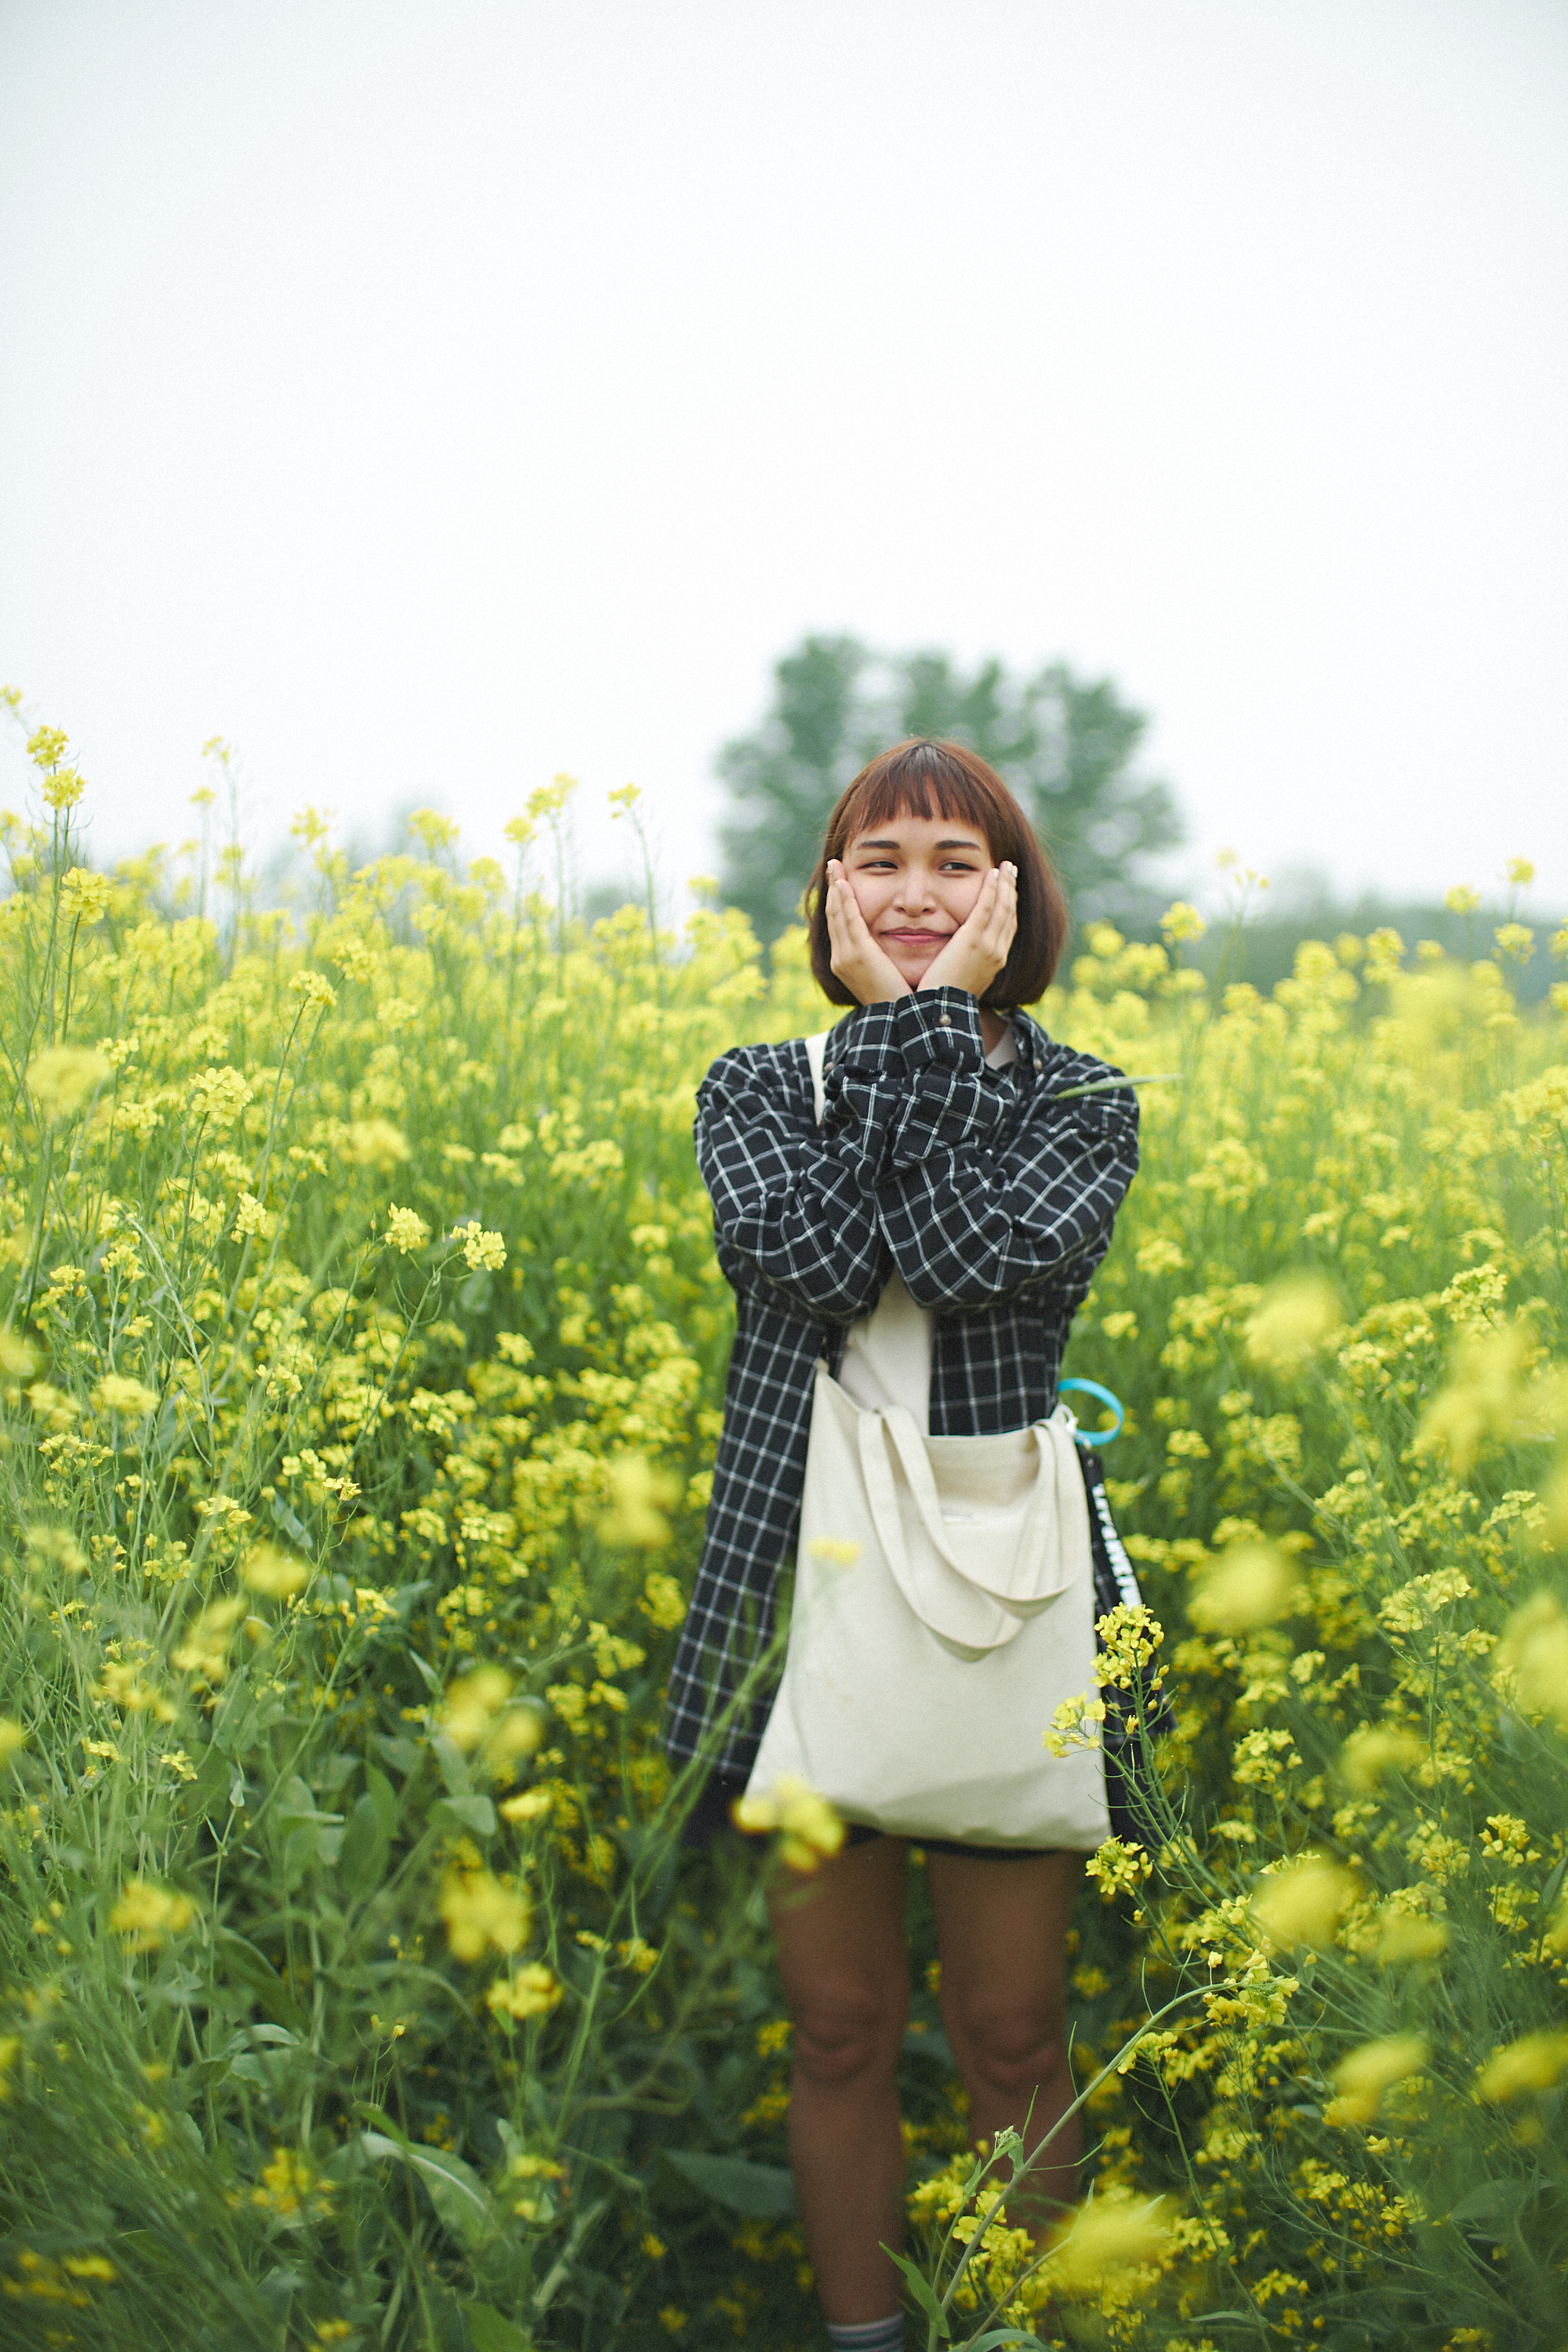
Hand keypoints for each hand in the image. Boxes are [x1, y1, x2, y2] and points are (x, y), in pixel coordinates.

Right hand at [823, 861, 910, 1003]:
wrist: (902, 1023)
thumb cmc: (901, 1001)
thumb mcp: (888, 975)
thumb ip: (885, 958)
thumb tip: (893, 947)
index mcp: (847, 963)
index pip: (840, 925)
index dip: (839, 901)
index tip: (840, 882)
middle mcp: (841, 958)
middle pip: (834, 916)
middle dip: (833, 889)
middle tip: (834, 866)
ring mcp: (846, 957)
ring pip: (837, 914)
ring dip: (836, 888)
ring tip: (836, 867)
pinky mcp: (858, 955)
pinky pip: (849, 921)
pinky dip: (844, 901)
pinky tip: (843, 884)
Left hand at [917, 863, 1017, 997]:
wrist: (941, 1012)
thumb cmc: (943, 1000)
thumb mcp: (961, 980)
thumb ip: (965, 964)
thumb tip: (959, 957)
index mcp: (995, 962)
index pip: (1007, 928)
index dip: (1009, 906)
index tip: (1008, 891)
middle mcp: (997, 953)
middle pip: (1009, 914)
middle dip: (1011, 891)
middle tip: (1011, 871)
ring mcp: (988, 946)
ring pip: (1002, 908)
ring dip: (1005, 884)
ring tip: (1006, 866)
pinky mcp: (973, 941)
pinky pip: (986, 908)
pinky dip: (991, 889)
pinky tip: (992, 874)